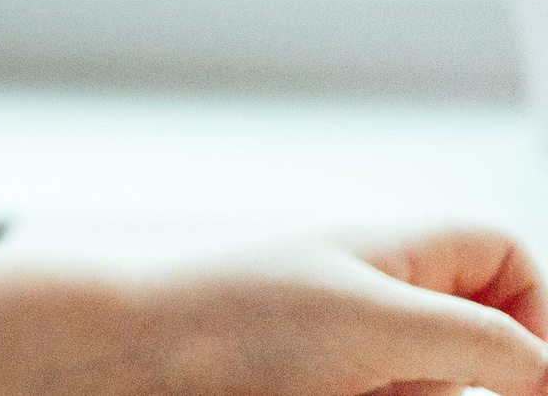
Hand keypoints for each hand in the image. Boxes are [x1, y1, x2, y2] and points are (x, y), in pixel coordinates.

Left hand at [138, 224, 547, 395]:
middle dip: (487, 375)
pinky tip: (347, 392)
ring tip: (362, 386)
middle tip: (446, 388)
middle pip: (482, 338)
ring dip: (425, 386)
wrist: (128, 361)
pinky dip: (393, 395)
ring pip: (432, 382)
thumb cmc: (238, 323)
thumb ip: (479, 341)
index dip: (537, 310)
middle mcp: (380, 301)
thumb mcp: (381, 326)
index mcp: (396, 254)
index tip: (535, 377)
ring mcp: (354, 357)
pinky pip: (391, 393)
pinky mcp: (330, 392)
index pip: (504, 258)